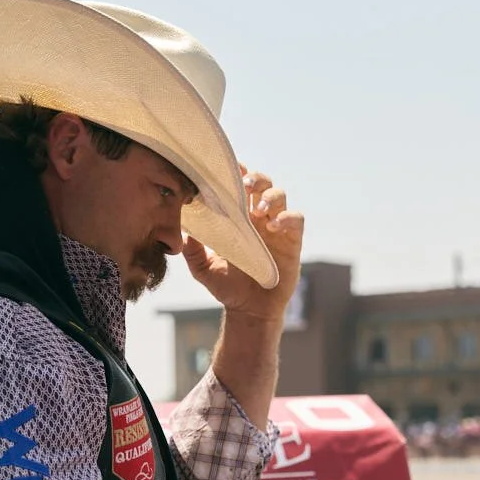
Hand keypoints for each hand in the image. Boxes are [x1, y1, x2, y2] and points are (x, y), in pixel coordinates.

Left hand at [183, 166, 303, 322]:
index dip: (236, 173)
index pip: (239, 186)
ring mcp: (277, 228)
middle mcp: (259, 218)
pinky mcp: (292, 242)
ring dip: (270, 197)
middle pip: (263, 183)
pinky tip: (273, 227)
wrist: (250, 310)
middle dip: (256, 178)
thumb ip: (193, 251)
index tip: (227, 169)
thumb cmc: (228, 287)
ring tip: (258, 210)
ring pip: (280, 196)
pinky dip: (287, 217)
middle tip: (245, 185)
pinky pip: (296, 219)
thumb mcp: (203, 269)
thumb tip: (183, 231)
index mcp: (238, 218)